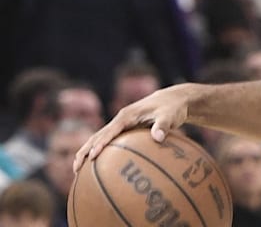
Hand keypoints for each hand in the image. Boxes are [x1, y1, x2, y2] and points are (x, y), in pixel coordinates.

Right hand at [73, 85, 192, 172]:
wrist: (174, 99)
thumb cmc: (172, 108)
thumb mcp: (170, 116)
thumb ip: (163, 126)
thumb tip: (158, 137)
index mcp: (127, 115)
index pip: (110, 131)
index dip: (100, 144)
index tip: (92, 157)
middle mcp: (120, 119)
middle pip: (97, 136)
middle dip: (85, 151)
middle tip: (76, 168)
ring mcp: (121, 125)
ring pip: (98, 139)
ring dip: (86, 152)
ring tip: (77, 171)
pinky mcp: (125, 130)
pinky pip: (108, 142)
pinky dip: (99, 152)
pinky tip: (96, 167)